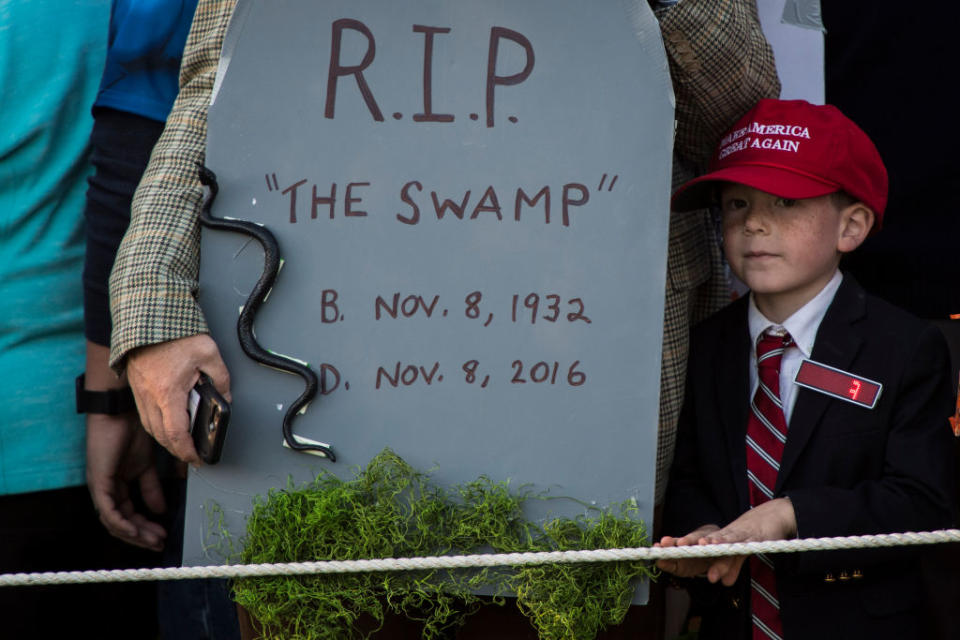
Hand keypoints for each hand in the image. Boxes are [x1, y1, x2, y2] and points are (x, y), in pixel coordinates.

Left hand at [86, 412, 166, 550]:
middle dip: (142, 536)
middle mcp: (107, 490)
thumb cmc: (133, 430)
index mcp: (119, 485)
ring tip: (153, 540)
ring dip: (134, 534)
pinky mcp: (99, 483)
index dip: (146, 527)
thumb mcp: (149, 464)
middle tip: (160, 543)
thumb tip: (161, 509)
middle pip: (121, 523)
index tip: (164, 534)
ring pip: (113, 522)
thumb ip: (153, 487)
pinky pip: (108, 512)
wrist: (121, 411)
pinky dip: (122, 524)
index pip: (129, 514)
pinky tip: (136, 531)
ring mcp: (101, 487)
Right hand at [126, 334, 230, 463]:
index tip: (197, 458)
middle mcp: (150, 396)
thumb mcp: (209, 354)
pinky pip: (145, 414)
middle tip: (192, 454)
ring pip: (151, 427)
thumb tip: (225, 398)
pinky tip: (168, 422)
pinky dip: (157, 424)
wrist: (149, 314)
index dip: (187, 451)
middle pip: (161, 436)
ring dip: (166, 439)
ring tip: (182, 442)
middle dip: (177, 450)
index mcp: (168, 392)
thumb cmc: (176, 332)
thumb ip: (221, 379)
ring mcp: (140, 392)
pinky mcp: (136, 386)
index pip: (177, 433)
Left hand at [656, 498, 796, 585]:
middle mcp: (721, 535)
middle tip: (669, 548)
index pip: (694, 549)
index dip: (678, 552)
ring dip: (704, 543)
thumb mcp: (739, 555)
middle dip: (683, 545)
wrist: (772, 517)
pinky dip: (725, 541)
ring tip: (694, 546)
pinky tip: (714, 543)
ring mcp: (734, 533)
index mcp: (715, 541)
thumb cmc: (751, 536)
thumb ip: (730, 567)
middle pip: (699, 540)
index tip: (659, 556)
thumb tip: (725, 583)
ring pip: (716, 539)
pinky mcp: (750, 534)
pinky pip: (736, 538)